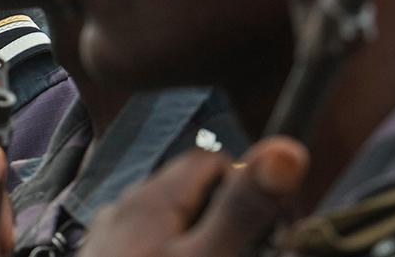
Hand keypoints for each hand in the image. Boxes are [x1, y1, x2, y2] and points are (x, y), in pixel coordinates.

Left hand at [81, 137, 308, 256]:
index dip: (248, 187)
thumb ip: (242, 209)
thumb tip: (284, 149)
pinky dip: (175, 253)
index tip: (273, 228)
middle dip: (228, 219)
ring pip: (172, 222)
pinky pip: (149, 246)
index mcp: (152, 198)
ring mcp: (110, 237)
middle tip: (253, 253)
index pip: (212, 161)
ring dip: (203, 240)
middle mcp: (125, 208)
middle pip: (193, 192)